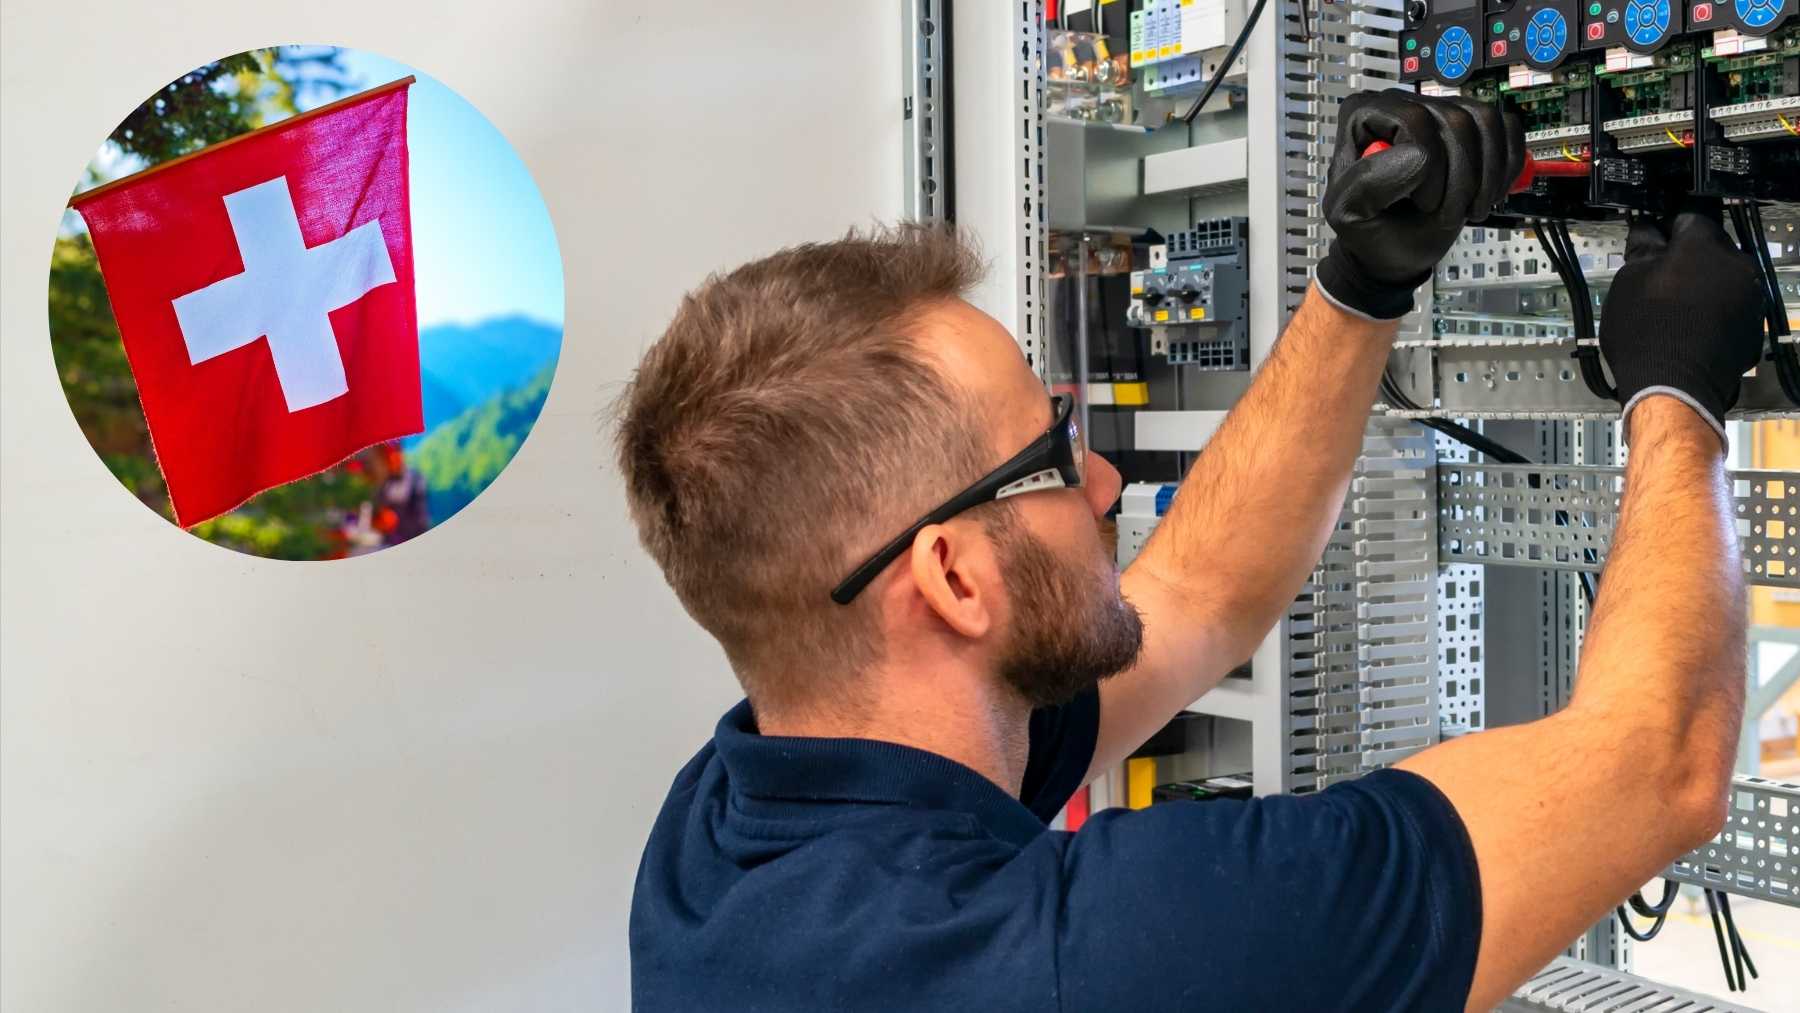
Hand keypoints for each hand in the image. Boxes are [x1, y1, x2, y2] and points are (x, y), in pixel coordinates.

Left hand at [1317, 91, 1523, 320]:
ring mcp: (1440, 110)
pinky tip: (1487, 192)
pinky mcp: (1472, 126)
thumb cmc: (1368, 228)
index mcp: (1362, 116)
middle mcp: (1402, 104)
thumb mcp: (1348, 214)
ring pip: (1486, 121)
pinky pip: (1507, 127)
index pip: (1414, 120)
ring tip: (1466, 207)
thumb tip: (1417, 157)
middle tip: (1447, 214)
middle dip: (1461, 178)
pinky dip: (1507, 165)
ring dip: (1486, 176)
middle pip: (1456, 120)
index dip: (1428, 168)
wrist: (1394, 246)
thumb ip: (1367, 183)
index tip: (1421, 202)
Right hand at [1599, 201, 1765, 444]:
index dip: (1667, 232)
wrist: (1673, 386)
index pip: (1688, 220)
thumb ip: (1642, 250)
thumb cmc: (1648, 335)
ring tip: (1674, 311)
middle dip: (1689, 262)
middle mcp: (1737, 266)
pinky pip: (1732, 311)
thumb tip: (1647, 234)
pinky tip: (1690, 331)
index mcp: (1704, 245)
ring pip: (1725, 281)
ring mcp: (1750, 298)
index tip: (1654, 244)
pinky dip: (1715, 316)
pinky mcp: (1754, 329)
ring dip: (1704, 288)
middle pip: (1712, 251)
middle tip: (1660, 282)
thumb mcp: (1627, 283)